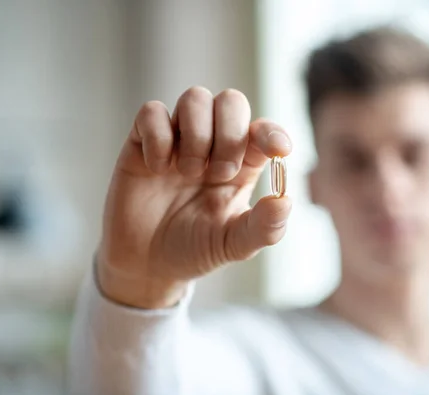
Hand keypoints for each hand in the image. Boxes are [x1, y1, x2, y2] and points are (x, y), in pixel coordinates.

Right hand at [96, 87, 291, 308]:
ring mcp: (178, 138)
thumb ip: (263, 228)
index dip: (272, 133)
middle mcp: (213, 143)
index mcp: (243, 163)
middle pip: (232, 100)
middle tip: (220, 173)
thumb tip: (285, 201)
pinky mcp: (142, 140)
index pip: (264, 130)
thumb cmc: (195, 248)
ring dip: (196, 135)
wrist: (146, 263)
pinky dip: (158, 138)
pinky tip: (156, 169)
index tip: (278, 150)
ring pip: (195, 97)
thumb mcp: (233, 245)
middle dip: (230, 134)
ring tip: (188, 173)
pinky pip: (152, 111)